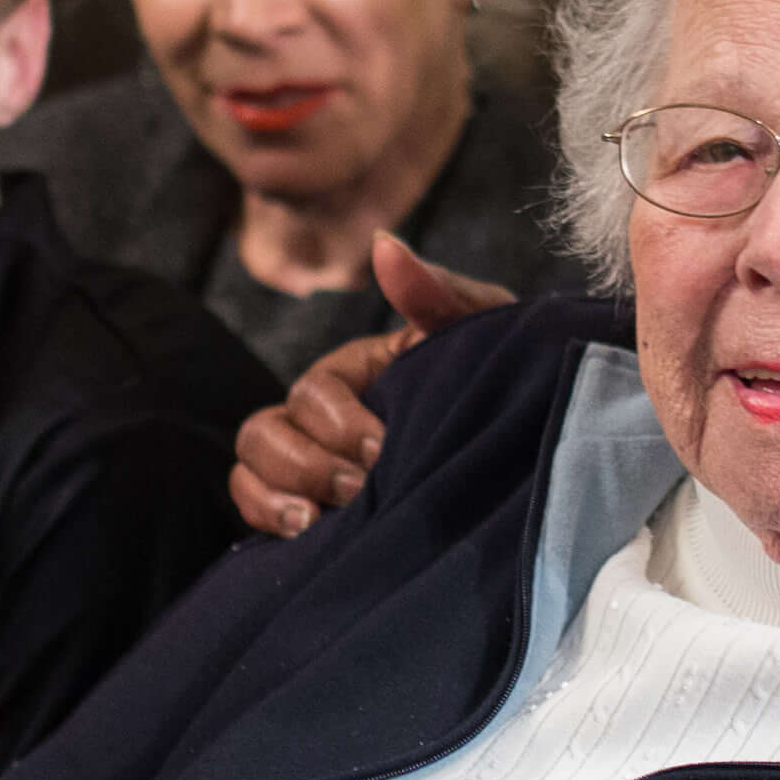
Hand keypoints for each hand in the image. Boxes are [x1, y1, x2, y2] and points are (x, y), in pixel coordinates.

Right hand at [228, 236, 516, 534]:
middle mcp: (323, 414)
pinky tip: (307, 532)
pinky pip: (250, 502)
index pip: (316, 388)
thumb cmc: (503, 388)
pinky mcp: (307, 505)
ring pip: (250, 461)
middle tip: (360, 490)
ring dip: (278, 490)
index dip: (339, 422)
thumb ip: (438, 294)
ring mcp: (309, 459)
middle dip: (307, 463)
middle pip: (267, 428)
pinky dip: (265, 515)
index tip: (384, 449)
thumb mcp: (484, 338)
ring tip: (321, 518)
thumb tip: (384, 247)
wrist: (528, 463)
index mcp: (359, 373)